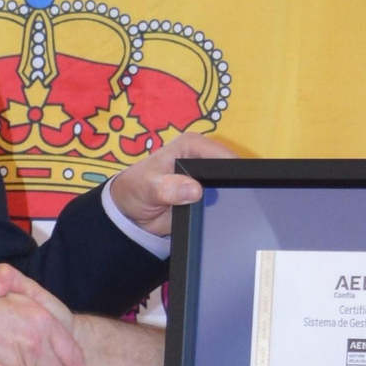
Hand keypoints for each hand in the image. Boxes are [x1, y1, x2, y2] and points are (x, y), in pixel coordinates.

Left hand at [107, 132, 233, 237]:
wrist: (131, 212)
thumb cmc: (136, 188)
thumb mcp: (147, 186)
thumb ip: (167, 188)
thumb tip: (194, 190)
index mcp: (191, 146)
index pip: (221, 154)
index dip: (232, 170)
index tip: (234, 189)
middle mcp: (203, 159)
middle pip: (231, 172)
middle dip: (234, 188)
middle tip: (232, 205)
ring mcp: (207, 180)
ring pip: (231, 189)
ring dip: (230, 202)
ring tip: (226, 214)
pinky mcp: (209, 197)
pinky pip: (223, 204)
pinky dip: (224, 211)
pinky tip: (222, 219)